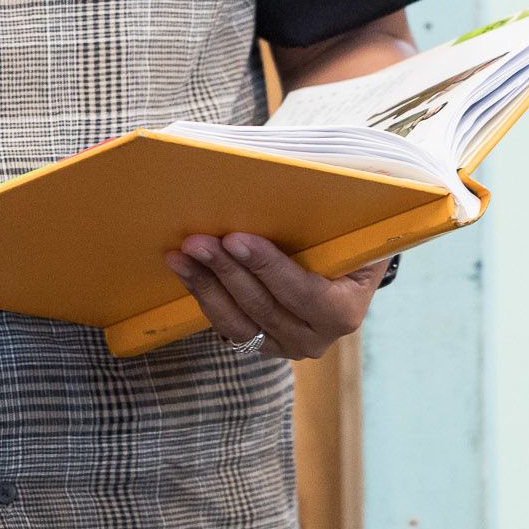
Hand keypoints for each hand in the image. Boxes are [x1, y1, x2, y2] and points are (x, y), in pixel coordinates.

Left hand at [165, 233, 386, 360]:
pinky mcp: (260, 344)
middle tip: (197, 242)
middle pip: (263, 307)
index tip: (235, 239)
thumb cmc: (343, 244)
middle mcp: (315, 339)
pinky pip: (227, 326)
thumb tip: (300, 183)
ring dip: (205, 286)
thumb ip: (328, 218)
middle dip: (226, 271)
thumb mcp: (348, 231)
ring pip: (238, 323)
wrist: (341, 274)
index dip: (267, 267)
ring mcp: (285, 346)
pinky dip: (204, 297)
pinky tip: (185, 270)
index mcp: (344, 310)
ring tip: (180, 256)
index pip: (302, 292)